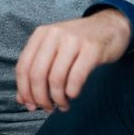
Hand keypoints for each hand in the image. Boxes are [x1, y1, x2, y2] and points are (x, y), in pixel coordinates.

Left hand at [14, 9, 130, 112]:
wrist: (111, 26)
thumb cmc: (79, 43)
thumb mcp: (55, 50)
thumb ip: (37, 71)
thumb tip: (22, 100)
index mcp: (41, 34)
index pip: (23, 66)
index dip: (24, 90)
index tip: (29, 105)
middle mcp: (54, 34)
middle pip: (37, 74)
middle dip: (40, 97)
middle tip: (47, 108)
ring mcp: (73, 40)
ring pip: (56, 78)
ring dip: (57, 98)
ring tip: (62, 105)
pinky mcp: (92, 49)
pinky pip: (76, 78)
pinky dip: (71, 92)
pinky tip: (73, 95)